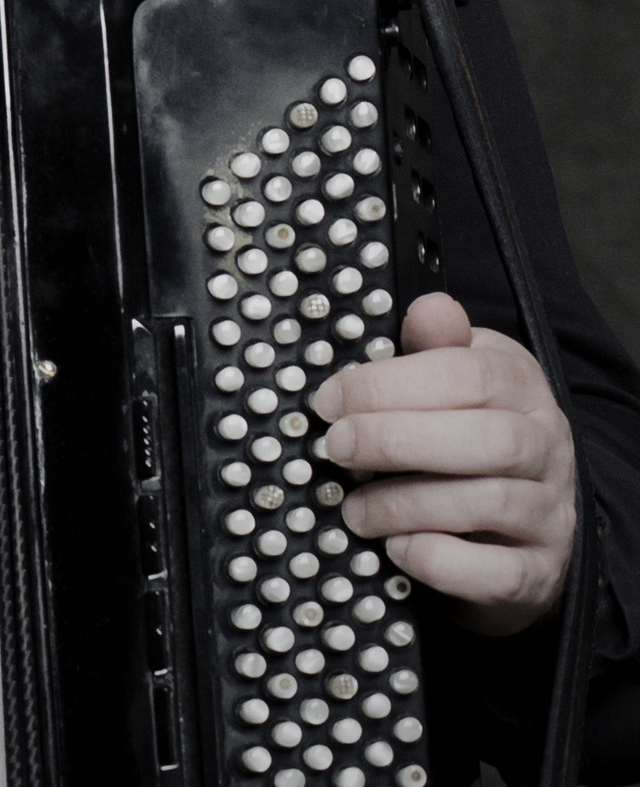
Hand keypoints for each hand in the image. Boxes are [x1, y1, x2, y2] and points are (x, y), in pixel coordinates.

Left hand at [315, 290, 576, 635]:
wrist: (518, 524)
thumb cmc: (464, 435)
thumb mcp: (451, 377)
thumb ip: (433, 345)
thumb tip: (427, 307)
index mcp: (520, 387)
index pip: (468, 374)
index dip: (387, 385)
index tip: (328, 400)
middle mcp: (547, 447)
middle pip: (488, 439)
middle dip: (394, 440)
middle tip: (335, 448)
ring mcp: (550, 513)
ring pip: (488, 503)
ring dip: (402, 504)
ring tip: (355, 508)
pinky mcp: (539, 572)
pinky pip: (494, 572)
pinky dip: (435, 559)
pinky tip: (398, 547)